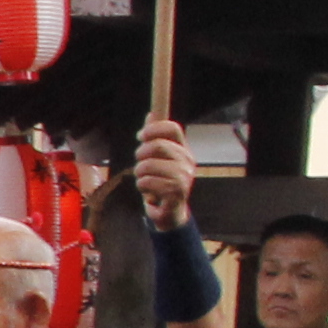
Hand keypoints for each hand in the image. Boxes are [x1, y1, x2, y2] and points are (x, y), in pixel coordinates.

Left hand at [131, 111, 197, 231]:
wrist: (169, 212)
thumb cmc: (161, 182)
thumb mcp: (157, 158)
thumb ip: (155, 138)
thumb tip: (151, 115)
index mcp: (183, 149)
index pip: (172, 128)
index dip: (153, 129)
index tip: (141, 136)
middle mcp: (187, 161)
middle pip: (156, 145)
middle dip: (140, 154)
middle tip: (141, 164)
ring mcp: (183, 176)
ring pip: (148, 165)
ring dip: (140, 174)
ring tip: (145, 180)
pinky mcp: (176, 192)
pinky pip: (148, 181)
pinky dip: (142, 186)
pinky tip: (149, 191)